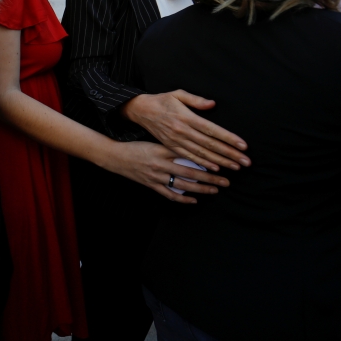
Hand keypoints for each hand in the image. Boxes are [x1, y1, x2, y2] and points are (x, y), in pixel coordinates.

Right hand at [104, 141, 229, 203]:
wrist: (114, 157)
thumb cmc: (134, 146)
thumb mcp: (153, 140)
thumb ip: (171, 142)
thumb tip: (191, 143)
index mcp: (162, 150)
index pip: (188, 155)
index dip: (205, 160)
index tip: (221, 162)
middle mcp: (160, 164)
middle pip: (189, 172)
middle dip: (209, 177)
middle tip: (225, 180)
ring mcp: (156, 176)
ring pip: (182, 185)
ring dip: (200, 189)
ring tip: (215, 190)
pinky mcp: (151, 185)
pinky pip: (169, 194)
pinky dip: (182, 199)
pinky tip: (194, 200)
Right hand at [121, 91, 249, 171]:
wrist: (139, 110)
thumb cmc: (161, 101)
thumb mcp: (177, 94)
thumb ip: (196, 99)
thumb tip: (212, 104)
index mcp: (185, 117)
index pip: (211, 130)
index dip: (228, 138)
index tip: (243, 145)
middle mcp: (181, 131)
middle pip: (209, 145)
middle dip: (229, 154)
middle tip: (245, 161)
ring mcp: (174, 141)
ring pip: (200, 154)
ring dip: (219, 162)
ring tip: (234, 167)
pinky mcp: (169, 147)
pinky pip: (187, 158)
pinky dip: (201, 164)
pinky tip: (213, 169)